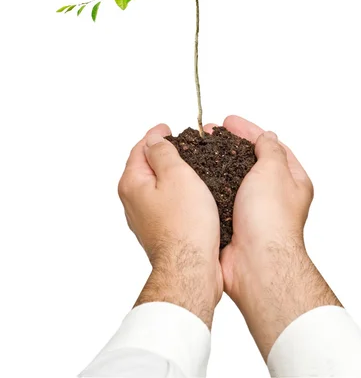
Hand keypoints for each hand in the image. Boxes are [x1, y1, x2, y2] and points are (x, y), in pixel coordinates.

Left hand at [118, 123, 222, 327]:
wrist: (190, 267)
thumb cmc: (186, 224)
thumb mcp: (176, 174)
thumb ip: (163, 152)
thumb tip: (154, 140)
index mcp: (133, 183)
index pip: (140, 148)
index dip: (155, 135)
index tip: (167, 128)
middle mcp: (133, 201)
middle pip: (145, 167)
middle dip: (162, 153)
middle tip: (182, 144)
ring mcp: (145, 218)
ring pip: (156, 186)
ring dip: (170, 174)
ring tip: (190, 166)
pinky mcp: (160, 230)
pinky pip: (165, 203)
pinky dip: (176, 193)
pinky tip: (192, 194)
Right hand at [217, 116, 340, 358]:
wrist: (256, 262)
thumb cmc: (270, 219)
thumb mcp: (273, 171)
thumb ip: (269, 150)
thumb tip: (267, 137)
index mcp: (291, 181)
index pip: (270, 146)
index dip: (248, 131)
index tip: (229, 121)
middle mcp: (273, 195)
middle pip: (249, 161)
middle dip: (228, 144)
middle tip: (208, 133)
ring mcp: (252, 210)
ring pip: (231, 178)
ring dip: (215, 162)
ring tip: (196, 150)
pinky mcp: (233, 222)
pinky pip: (219, 197)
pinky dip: (208, 185)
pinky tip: (194, 176)